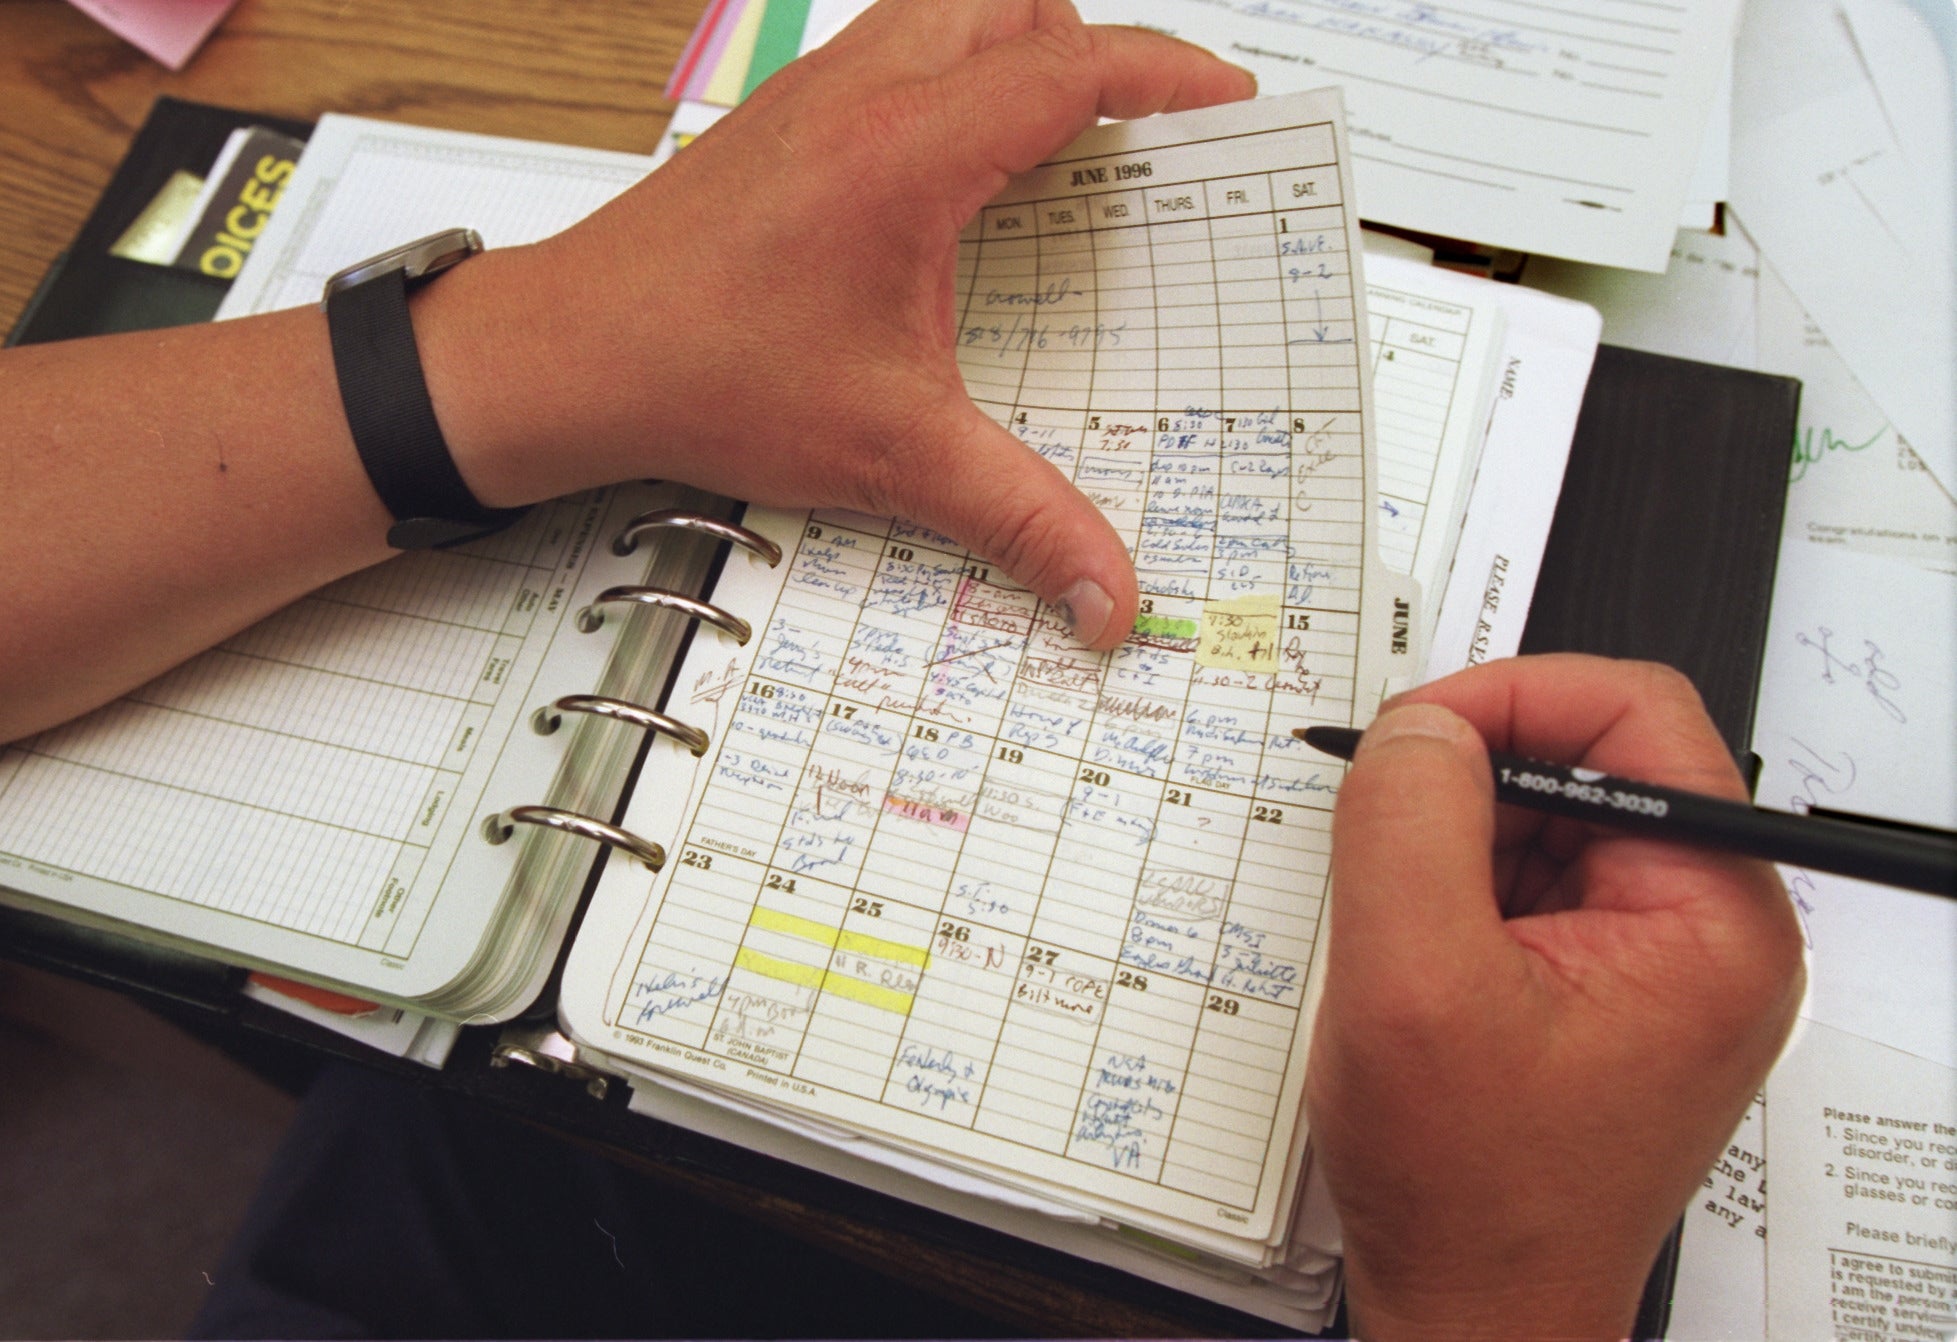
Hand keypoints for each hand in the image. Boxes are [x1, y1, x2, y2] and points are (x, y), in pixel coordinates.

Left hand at [422, 0, 1256, 647]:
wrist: (570, 355)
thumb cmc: (701, 372)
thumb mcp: (890, 450)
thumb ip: (1018, 515)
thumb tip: (1106, 589)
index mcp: (908, 150)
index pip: (1074, 69)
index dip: (1170, 76)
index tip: (1230, 101)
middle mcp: (864, 94)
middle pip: (1017, 4)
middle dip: (1098, 51)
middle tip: (1145, 130)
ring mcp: (816, 94)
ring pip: (950, 10)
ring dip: (1020, 52)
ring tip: (1063, 143)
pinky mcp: (783, 119)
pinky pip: (895, 51)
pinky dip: (953, 78)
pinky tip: (957, 178)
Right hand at [1302, 655, 1803, 1338]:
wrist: (1475, 1311)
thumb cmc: (1474, 1194)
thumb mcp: (1412, 985)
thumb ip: (1408, 824)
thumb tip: (1418, 726)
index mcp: (1712, 919)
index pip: (1637, 715)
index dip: (1514, 697)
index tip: (1416, 733)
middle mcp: (1706, 929)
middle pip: (1591, 759)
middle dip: (1470, 781)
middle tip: (1384, 834)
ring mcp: (1657, 957)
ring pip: (1547, 816)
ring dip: (1455, 844)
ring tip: (1407, 938)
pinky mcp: (1605, 981)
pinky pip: (1526, 878)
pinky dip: (1454, 892)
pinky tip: (1420, 961)